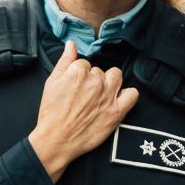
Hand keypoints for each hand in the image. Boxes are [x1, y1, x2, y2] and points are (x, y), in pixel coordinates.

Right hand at [29, 40, 138, 183]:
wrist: (56, 140)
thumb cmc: (51, 113)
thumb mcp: (51, 83)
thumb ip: (64, 61)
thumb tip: (71, 44)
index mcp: (78, 71)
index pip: (85, 63)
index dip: (80, 75)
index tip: (75, 88)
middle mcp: (95, 81)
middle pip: (100, 71)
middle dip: (94, 80)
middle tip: (85, 96)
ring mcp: (107, 96)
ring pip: (116, 76)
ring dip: (110, 83)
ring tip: (100, 96)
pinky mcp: (116, 112)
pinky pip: (133, 94)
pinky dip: (127, 95)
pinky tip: (117, 99)